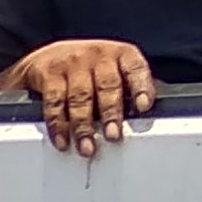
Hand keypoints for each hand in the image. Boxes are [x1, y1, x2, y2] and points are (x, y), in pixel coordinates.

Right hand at [2, 38, 157, 154]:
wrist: (48, 56)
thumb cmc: (89, 69)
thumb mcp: (115, 69)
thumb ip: (133, 88)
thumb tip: (153, 114)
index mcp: (120, 54)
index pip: (135, 68)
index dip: (140, 86)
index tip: (143, 106)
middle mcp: (98, 55)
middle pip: (107, 85)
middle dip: (110, 113)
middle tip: (113, 135)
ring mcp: (73, 63)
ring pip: (80, 97)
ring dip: (83, 125)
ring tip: (87, 146)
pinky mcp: (50, 73)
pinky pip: (55, 101)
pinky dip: (58, 123)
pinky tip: (63, 138)